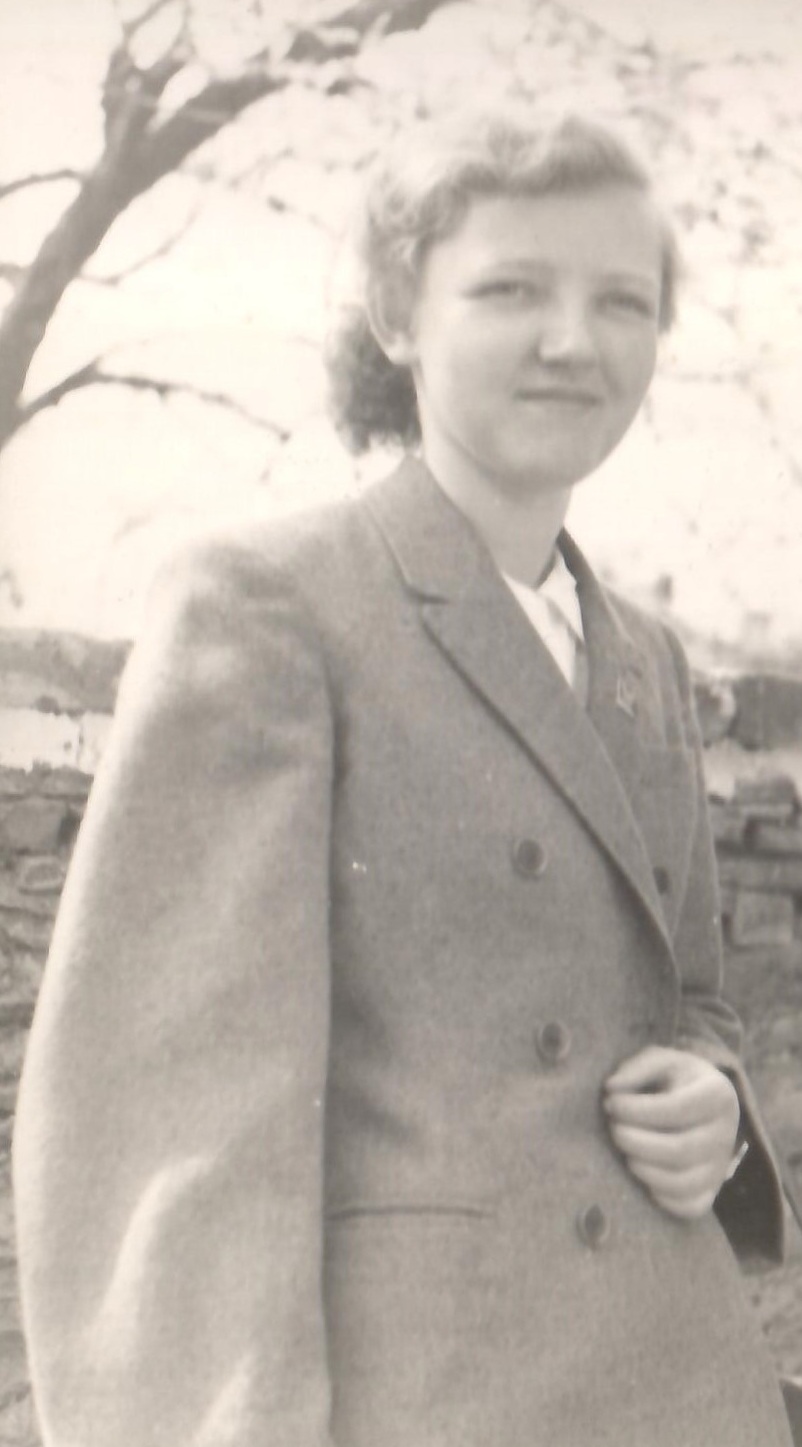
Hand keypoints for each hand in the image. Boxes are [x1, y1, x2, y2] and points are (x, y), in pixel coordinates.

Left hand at [603, 1046, 740, 1219]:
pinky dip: (661, 1197)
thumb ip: (636, 1068)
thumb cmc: (675, 1080)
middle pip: (680, 1150)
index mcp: (718, 1094)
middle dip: (636, 1141)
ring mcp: (721, 1167)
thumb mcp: (661, 1060)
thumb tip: (613, 1088)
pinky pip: (689, 1207)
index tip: (610, 1102)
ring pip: (683, 1183)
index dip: (637, 1109)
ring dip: (643, 1169)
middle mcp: (726, 1134)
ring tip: (625, 1151)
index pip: (677, 1109)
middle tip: (613, 1129)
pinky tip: (642, 1172)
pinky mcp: (711, 1192)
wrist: (704, 1105)